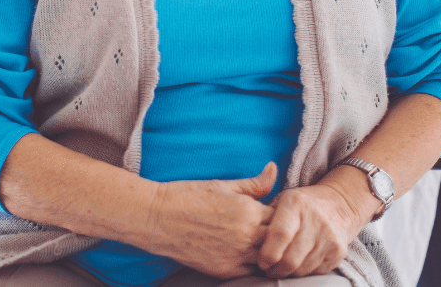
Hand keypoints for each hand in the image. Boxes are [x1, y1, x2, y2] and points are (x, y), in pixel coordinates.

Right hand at [141, 162, 277, 277]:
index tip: (274, 213)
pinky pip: (252, 272)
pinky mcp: (226, 271)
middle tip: (270, 229)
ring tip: (260, 243)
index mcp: (249, 211)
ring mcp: (237, 255)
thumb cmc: (188, 197)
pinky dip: (254, 265)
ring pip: (268, 258)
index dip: (281, 214)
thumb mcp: (224, 185)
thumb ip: (254, 183)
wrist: (158, 218)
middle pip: (279, 239)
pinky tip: (248, 255)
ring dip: (268, 251)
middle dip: (278, 234)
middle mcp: (247, 235)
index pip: (282, 216)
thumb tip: (274, 168)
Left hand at [257, 171, 372, 277]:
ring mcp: (329, 236)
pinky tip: (298, 263)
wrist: (339, 204)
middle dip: (275, 269)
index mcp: (296, 203)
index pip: (280, 235)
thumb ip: (264, 215)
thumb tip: (247, 238)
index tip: (261, 262)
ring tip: (281, 266)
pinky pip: (315, 272)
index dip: (267, 254)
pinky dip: (303, 272)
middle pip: (290, 258)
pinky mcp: (339, 251)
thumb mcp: (281, 200)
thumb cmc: (300, 205)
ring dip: (288, 273)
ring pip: (302, 269)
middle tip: (268, 269)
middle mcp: (315, 219)